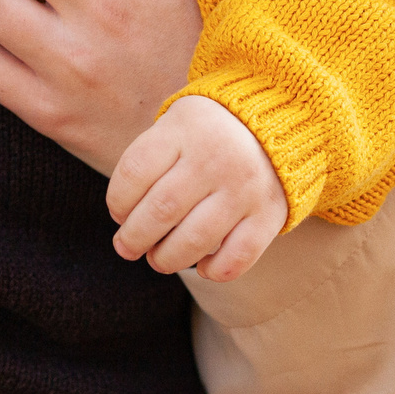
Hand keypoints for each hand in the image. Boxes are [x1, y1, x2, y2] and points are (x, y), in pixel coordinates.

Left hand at [105, 95, 287, 282]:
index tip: (118, 213)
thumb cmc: (208, 132)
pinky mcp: (269, 215)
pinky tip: (202, 267)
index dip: (117, 201)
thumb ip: (150, 160)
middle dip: (134, 238)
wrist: (277, 122)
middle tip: (127, 247)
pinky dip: (213, 271)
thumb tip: (124, 219)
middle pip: (161, 210)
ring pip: (194, 240)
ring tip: (157, 259)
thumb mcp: (176, 124)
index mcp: (184, 129)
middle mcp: (215, 158)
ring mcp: (244, 188)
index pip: (135, 172)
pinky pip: (236, 258)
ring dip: (166, 259)